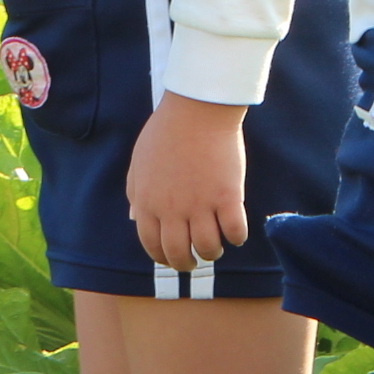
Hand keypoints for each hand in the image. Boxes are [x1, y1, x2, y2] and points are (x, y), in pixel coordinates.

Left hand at [126, 95, 248, 274]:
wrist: (196, 110)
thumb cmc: (166, 132)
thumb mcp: (139, 163)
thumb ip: (136, 193)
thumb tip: (136, 218)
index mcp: (148, 203)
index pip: (152, 246)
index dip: (163, 258)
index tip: (174, 258)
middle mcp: (172, 210)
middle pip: (179, 254)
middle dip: (187, 264)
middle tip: (196, 260)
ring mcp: (201, 205)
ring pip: (208, 248)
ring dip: (212, 253)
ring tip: (217, 247)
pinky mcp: (228, 197)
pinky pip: (235, 231)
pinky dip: (237, 237)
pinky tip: (236, 232)